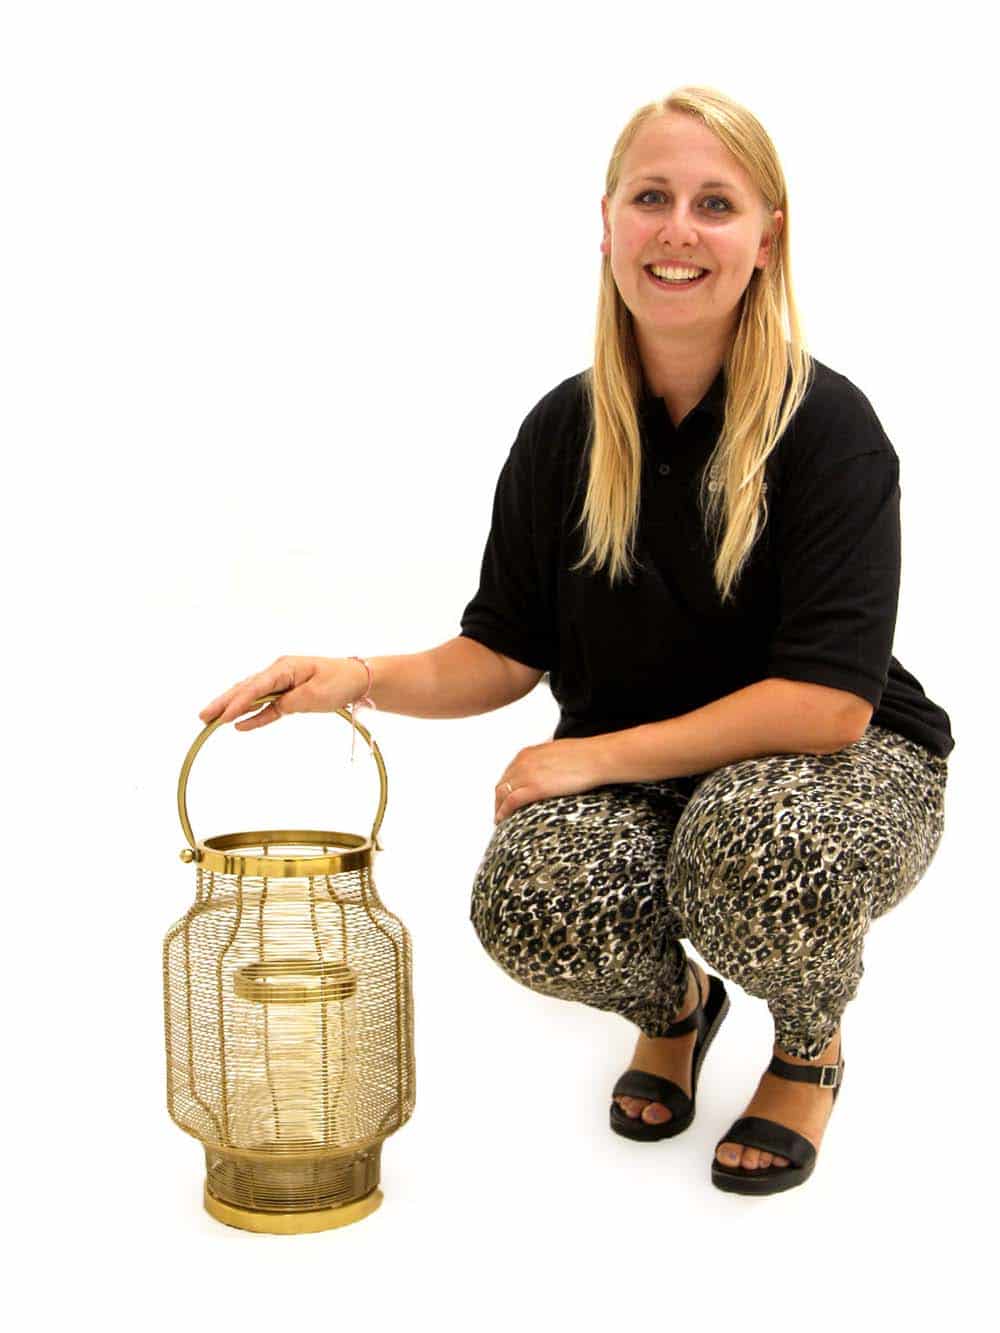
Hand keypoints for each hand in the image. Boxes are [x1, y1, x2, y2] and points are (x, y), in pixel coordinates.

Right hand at [199, 656, 368, 730]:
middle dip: (223, 702)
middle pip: (246, 689)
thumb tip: (273, 707)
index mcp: (284, 668)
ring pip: (251, 697)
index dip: (238, 702)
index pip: (255, 687)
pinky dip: (253, 716)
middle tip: (202, 716)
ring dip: (231, 708)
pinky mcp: (288, 697)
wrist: (358, 679)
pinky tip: (239, 726)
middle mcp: (279, 673)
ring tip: (210, 719)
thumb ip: (291, 701)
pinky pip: (266, 707)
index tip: (223, 717)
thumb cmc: (339, 681)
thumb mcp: (316, 693)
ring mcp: (282, 684)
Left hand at [494, 737, 608, 824]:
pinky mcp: (535, 787)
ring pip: (502, 794)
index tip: (505, 799)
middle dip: (498, 800)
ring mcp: (527, 774)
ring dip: (499, 808)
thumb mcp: (557, 753)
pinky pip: (511, 802)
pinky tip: (503, 820)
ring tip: (501, 820)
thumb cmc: (585, 755)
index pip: (508, 774)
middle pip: (502, 785)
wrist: (596, 758)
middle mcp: (523, 762)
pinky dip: (503, 812)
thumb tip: (549, 772)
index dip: (505, 789)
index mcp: (527, 754)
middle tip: (501, 813)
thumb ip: (546, 761)